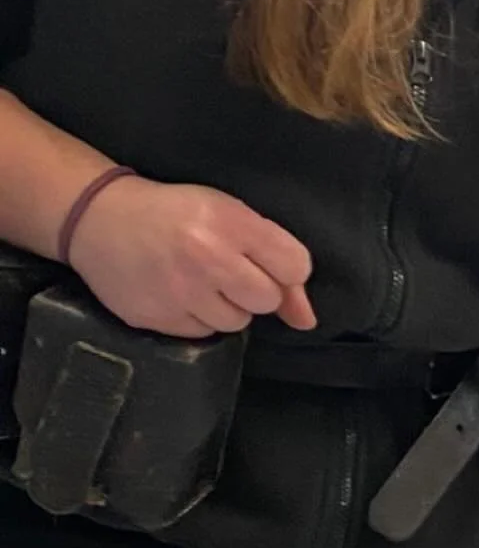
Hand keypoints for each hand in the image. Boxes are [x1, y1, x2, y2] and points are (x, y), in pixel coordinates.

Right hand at [66, 176, 317, 337]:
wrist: (102, 219)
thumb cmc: (176, 212)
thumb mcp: (230, 214)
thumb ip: (275, 257)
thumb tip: (307, 319)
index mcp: (232, 223)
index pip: (295, 266)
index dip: (289, 270)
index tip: (272, 264)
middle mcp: (209, 258)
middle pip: (267, 300)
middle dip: (258, 290)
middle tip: (233, 273)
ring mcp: (180, 292)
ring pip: (237, 322)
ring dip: (229, 307)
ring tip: (204, 283)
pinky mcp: (155, 318)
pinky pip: (202, 334)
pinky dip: (199, 319)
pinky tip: (181, 294)